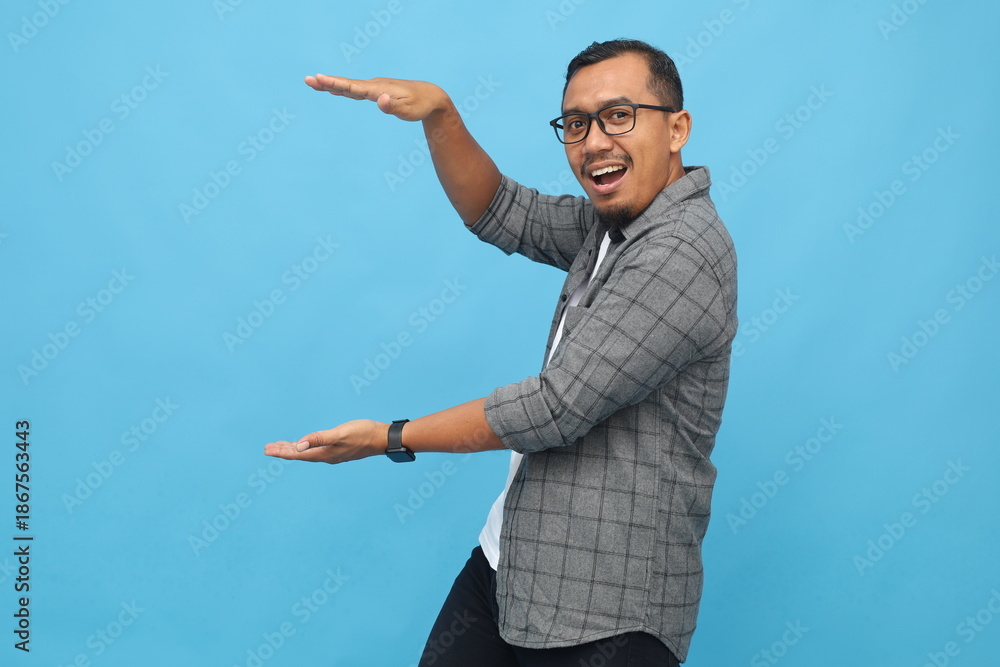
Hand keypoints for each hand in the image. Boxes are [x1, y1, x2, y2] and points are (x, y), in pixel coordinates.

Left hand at [264, 419, 387, 464]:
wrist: (382, 439)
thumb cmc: (363, 433)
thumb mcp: (340, 433)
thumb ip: (319, 438)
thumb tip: (299, 445)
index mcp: (325, 453)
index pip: (297, 454)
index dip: (282, 452)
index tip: (267, 450)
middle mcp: (327, 456)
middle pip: (300, 455)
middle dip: (283, 451)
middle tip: (267, 448)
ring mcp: (333, 454)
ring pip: (307, 452)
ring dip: (293, 449)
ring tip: (280, 446)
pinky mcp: (338, 449)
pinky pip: (315, 450)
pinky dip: (305, 447)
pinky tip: (304, 445)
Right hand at [304, 74, 450, 121]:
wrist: (430, 96)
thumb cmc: (419, 105)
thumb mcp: (408, 111)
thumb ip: (392, 107)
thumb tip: (379, 101)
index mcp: (378, 90)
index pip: (353, 87)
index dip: (335, 84)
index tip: (320, 79)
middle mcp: (374, 86)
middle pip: (346, 84)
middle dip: (327, 82)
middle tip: (307, 79)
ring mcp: (374, 87)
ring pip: (349, 86)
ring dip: (331, 84)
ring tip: (313, 82)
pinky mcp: (376, 91)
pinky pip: (355, 89)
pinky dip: (342, 89)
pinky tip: (333, 90)